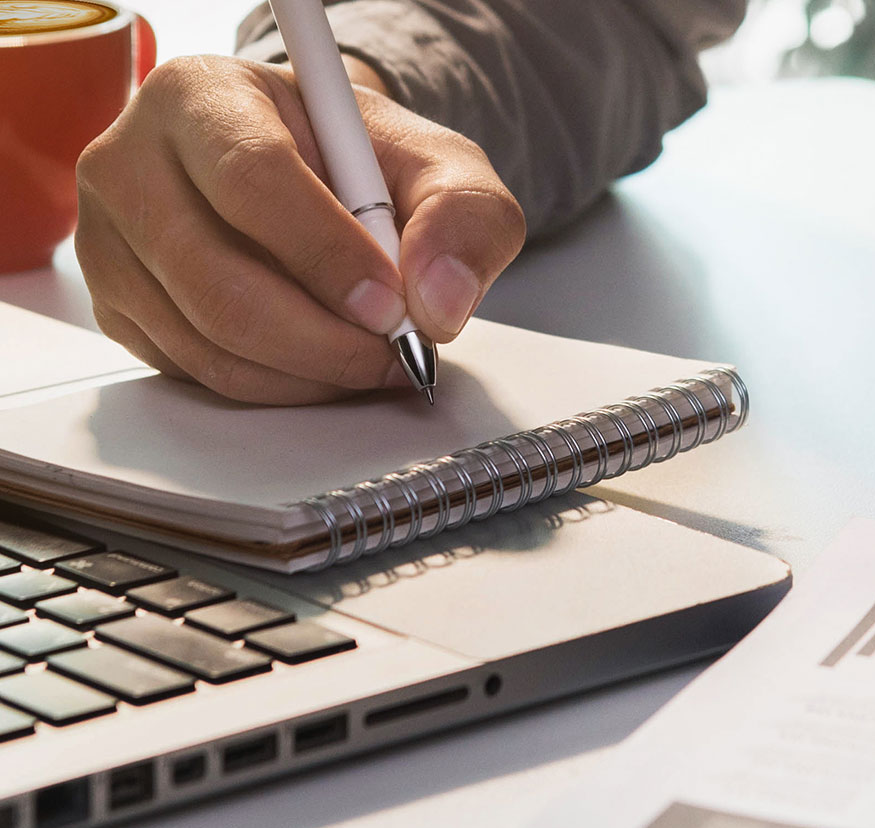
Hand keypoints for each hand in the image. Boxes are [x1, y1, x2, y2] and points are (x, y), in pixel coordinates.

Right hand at [75, 54, 524, 403]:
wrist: (316, 178)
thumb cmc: (361, 161)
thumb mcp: (441, 166)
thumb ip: (464, 216)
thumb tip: (439, 300)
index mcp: (202, 96)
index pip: (251, 181)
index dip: (326, 255)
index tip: (391, 304)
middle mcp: (132, 162)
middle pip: (215, 280)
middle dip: (323, 339)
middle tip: (392, 351)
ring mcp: (110, 239)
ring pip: (206, 340)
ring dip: (307, 371)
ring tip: (370, 357)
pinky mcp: (118, 304)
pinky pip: (196, 371)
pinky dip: (276, 385)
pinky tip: (323, 362)